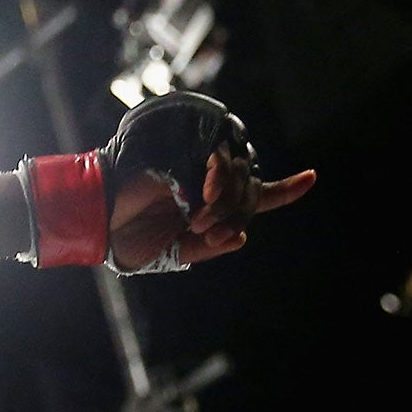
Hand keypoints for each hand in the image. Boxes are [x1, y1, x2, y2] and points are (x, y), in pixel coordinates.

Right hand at [110, 152, 315, 269]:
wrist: (100, 225)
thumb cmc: (130, 241)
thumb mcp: (174, 254)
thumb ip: (209, 247)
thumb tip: (243, 235)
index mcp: (207, 208)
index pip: (254, 198)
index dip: (283, 190)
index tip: (311, 178)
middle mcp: (206, 186)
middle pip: (248, 190)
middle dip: (237, 214)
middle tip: (207, 235)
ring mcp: (196, 170)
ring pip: (237, 178)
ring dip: (225, 206)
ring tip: (197, 224)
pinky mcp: (183, 157)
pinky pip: (219, 165)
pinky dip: (218, 183)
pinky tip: (201, 200)